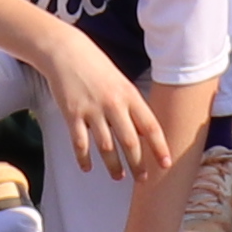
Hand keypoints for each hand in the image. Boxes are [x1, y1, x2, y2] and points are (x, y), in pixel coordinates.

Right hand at [35, 34, 159, 183]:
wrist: (66, 51)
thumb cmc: (96, 67)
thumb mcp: (121, 82)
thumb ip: (132, 106)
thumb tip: (145, 133)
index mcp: (129, 95)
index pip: (150, 126)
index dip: (159, 147)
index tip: (165, 164)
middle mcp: (113, 104)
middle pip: (130, 142)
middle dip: (138, 164)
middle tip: (143, 179)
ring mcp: (92, 110)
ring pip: (106, 147)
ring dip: (113, 166)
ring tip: (118, 176)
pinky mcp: (72, 114)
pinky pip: (80, 143)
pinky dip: (84, 159)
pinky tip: (87, 168)